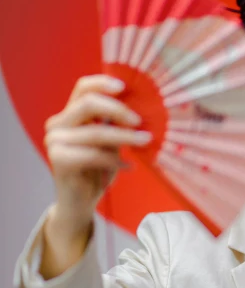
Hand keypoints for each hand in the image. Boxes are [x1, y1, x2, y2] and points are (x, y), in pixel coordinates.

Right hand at [44, 74, 151, 231]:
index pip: (82, 88)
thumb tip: (140, 110)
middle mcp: (57, 124)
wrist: (79, 203)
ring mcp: (55, 141)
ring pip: (95, 131)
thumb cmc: (97, 171)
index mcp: (69, 115)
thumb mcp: (109, 144)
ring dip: (125, 136)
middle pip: (88, 103)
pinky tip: (129, 166)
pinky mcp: (58, 159)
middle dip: (118, 110)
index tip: (124, 87)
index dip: (102, 83)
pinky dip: (115, 159)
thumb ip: (114, 125)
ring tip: (145, 141)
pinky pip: (94, 154)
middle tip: (140, 121)